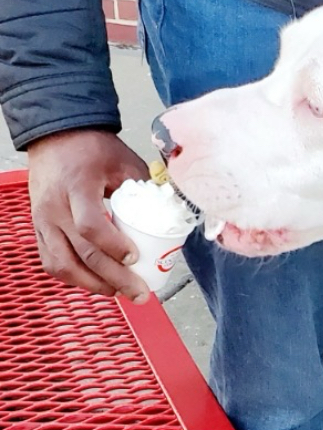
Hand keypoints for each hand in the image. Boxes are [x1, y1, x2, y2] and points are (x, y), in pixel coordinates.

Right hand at [27, 129, 152, 302]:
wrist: (57, 136)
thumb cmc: (94, 149)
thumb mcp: (125, 161)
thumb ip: (148, 188)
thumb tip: (178, 212)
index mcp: (77, 187)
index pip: (90, 225)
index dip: (113, 246)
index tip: (135, 256)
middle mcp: (54, 207)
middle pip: (81, 253)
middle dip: (113, 278)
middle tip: (139, 292)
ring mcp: (42, 221)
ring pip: (62, 265)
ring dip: (92, 285)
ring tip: (119, 292)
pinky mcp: (38, 229)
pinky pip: (51, 262)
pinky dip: (73, 278)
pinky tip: (96, 283)